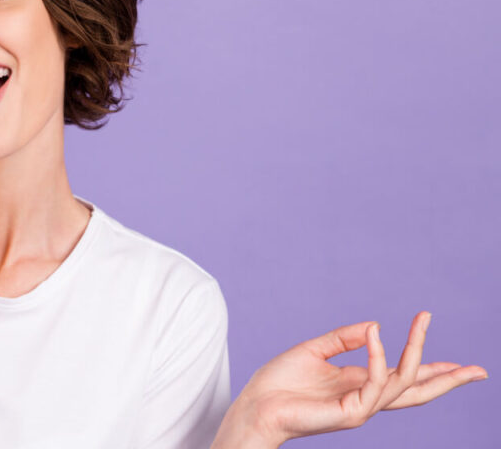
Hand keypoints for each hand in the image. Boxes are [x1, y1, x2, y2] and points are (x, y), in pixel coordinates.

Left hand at [215, 312, 487, 447]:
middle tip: (479, 370)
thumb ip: (344, 338)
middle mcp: (365, 398)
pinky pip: (375, 383)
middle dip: (448, 380)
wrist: (255, 405)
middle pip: (417, 390)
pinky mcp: (351, 413)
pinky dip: (378, 357)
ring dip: (417, 351)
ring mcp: (361, 408)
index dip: (430, 368)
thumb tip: (375, 325)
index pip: (402, 377)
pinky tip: (377, 335)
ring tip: (422, 321)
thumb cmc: (278, 383)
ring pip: (403, 383)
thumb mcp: (314, 350)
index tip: (459, 361)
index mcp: (357, 383)